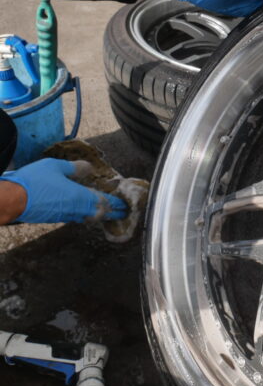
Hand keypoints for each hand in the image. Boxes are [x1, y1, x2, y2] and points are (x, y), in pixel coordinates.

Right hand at [0, 158, 126, 223]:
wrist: (10, 200)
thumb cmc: (34, 182)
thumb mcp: (56, 167)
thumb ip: (75, 168)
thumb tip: (89, 168)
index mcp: (81, 197)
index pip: (106, 202)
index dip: (118, 204)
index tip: (127, 206)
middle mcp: (77, 210)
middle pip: (100, 213)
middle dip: (113, 212)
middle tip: (122, 213)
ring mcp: (65, 216)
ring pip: (88, 216)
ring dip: (99, 214)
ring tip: (106, 211)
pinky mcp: (55, 218)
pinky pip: (75, 217)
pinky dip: (84, 214)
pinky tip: (83, 211)